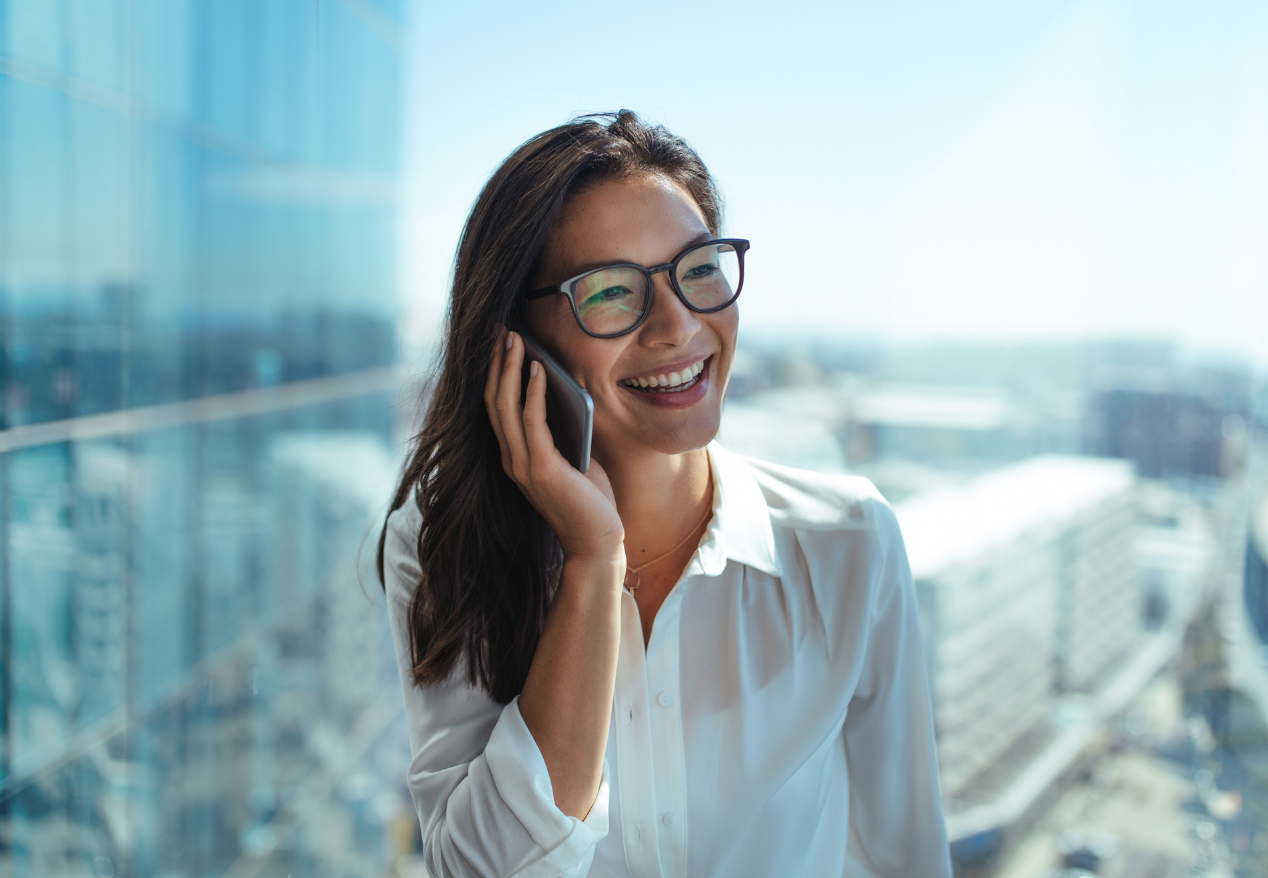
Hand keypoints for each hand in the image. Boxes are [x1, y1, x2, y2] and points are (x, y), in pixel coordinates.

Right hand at [484, 328, 624, 561]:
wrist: (597, 540)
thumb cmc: (589, 499)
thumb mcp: (572, 455)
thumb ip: (561, 429)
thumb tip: (561, 389)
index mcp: (515, 457)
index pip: (496, 408)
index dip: (496, 374)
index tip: (500, 343)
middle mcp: (511, 460)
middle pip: (494, 401)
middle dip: (497, 363)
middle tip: (502, 330)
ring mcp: (522, 466)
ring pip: (506, 407)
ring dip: (509, 369)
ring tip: (515, 339)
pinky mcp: (541, 469)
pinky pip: (532, 422)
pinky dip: (532, 392)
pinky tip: (538, 368)